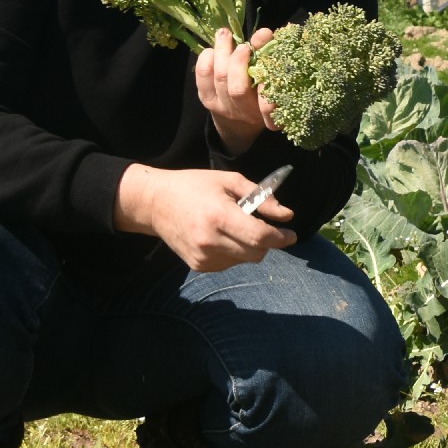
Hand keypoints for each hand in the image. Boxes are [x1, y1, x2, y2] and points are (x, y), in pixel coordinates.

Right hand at [115, 165, 294, 271]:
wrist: (155, 203)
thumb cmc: (195, 186)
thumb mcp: (230, 181)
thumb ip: (261, 197)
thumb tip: (287, 215)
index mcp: (219, 216)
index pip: (259, 237)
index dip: (281, 238)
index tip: (291, 234)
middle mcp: (210, 241)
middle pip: (256, 253)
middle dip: (268, 242)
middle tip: (265, 226)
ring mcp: (202, 257)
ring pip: (245, 260)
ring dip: (251, 247)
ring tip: (236, 226)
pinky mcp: (197, 266)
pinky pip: (230, 264)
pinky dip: (235, 252)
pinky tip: (223, 236)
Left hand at [196, 27, 277, 154]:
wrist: (240, 116)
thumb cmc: (262, 87)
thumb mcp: (271, 74)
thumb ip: (269, 53)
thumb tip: (263, 33)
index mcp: (267, 111)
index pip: (267, 106)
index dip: (265, 84)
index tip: (267, 63)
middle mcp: (245, 113)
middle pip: (237, 89)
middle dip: (239, 62)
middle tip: (243, 46)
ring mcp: (224, 107)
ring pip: (220, 78)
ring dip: (222, 53)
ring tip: (225, 35)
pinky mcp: (207, 100)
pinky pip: (203, 77)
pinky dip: (206, 59)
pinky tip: (212, 49)